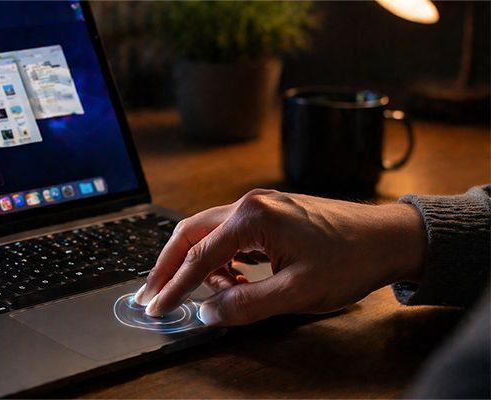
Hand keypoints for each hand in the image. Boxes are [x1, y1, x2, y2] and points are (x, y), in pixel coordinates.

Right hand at [134, 189, 425, 325]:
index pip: (198, 255)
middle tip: (151, 295)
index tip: (156, 308)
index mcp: (253, 216)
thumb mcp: (297, 293)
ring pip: (207, 232)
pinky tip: (229, 280)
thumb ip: (246, 304)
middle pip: (191, 233)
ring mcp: (259, 205)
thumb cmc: (350, 259)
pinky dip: (218, 257)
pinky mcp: (268, 213)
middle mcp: (250, 203)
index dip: (174, 286)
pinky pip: (228, 233)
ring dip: (194, 262)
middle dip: (168, 266)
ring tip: (198, 294)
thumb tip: (207, 312)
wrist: (390, 237)